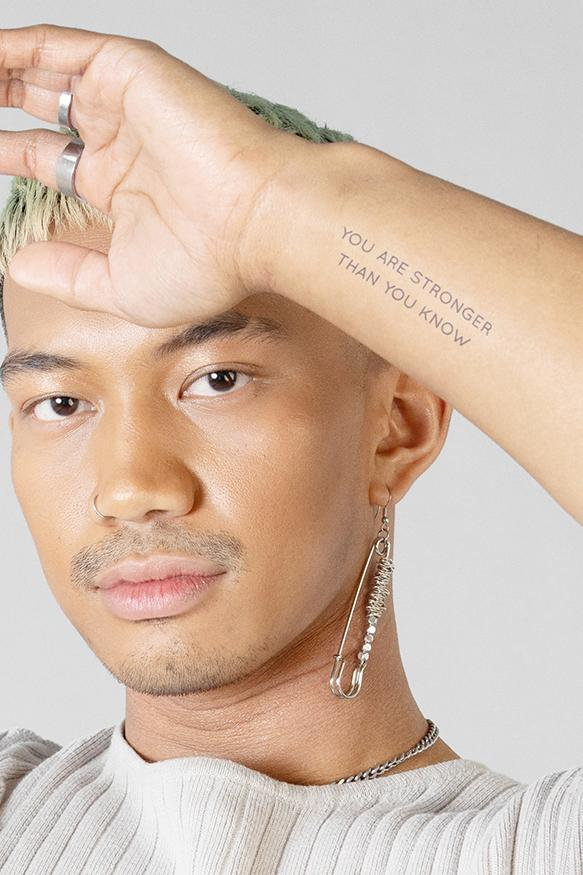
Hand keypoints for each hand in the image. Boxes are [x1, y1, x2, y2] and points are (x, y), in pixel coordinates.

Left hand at [0, 23, 308, 326]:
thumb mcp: (120, 287)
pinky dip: (15, 50)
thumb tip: (18, 266)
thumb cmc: (209, 263)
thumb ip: (68, 275)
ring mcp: (124, 103)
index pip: (48, 159)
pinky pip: (57, 48)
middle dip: (0, 104)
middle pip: (42, 110)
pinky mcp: (129, 71)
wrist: (257, 224)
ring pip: (43, 72)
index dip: (6, 154)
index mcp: (120, 185)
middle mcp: (120, 140)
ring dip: (0, 73)